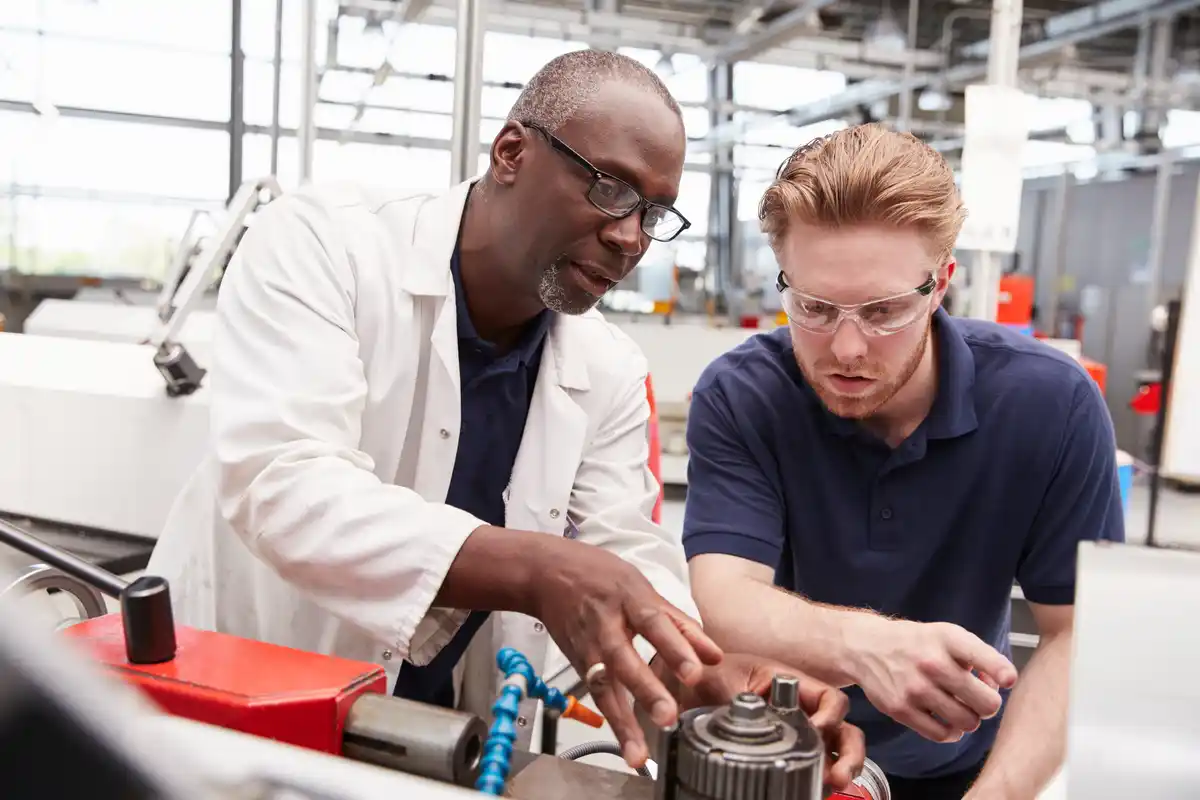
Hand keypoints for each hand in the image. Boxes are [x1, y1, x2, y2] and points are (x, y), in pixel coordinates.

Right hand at [532, 541, 723, 768]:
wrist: (546, 575)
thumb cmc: (599, 577)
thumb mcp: (641, 587)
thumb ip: (679, 623)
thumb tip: (714, 655)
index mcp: (628, 600)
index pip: (654, 624)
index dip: (674, 648)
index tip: (694, 673)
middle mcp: (605, 626)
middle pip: (625, 660)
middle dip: (646, 691)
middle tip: (667, 717)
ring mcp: (588, 648)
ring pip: (604, 688)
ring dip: (623, 722)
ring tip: (639, 754)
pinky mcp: (578, 666)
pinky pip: (597, 696)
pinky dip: (613, 723)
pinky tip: (628, 748)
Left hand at [652, 653, 865, 790]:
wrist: (678, 687)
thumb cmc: (703, 675)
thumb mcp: (722, 680)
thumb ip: (740, 698)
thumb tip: (751, 718)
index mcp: (790, 684)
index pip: (829, 699)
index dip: (830, 716)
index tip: (817, 731)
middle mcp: (799, 710)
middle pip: (842, 730)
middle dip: (848, 752)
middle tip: (838, 773)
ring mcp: (793, 734)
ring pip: (831, 752)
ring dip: (839, 769)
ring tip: (832, 784)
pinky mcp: (780, 754)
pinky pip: (806, 768)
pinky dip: (815, 780)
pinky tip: (813, 790)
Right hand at [847, 618, 1018, 742]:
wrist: (866, 646)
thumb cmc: (916, 643)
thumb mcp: (946, 635)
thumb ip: (977, 658)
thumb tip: (998, 687)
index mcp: (948, 639)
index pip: (987, 660)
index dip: (1004, 674)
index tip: (1007, 680)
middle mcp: (932, 663)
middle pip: (987, 704)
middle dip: (988, 704)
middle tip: (978, 698)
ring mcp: (915, 688)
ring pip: (968, 722)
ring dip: (969, 718)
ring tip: (959, 706)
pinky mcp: (901, 709)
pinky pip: (943, 734)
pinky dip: (951, 731)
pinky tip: (946, 719)